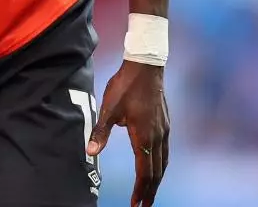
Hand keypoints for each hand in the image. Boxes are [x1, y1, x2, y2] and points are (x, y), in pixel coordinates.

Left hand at [87, 60, 169, 205]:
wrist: (146, 66)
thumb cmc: (125, 86)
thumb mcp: (109, 108)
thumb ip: (101, 132)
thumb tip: (91, 151)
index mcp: (143, 136)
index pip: (144, 171)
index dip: (140, 189)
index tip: (136, 204)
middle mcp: (158, 137)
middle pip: (156, 171)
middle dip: (150, 191)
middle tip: (143, 206)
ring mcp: (164, 130)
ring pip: (164, 162)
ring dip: (157, 180)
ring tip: (151, 193)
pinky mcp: (166, 124)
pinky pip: (166, 151)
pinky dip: (162, 165)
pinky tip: (157, 166)